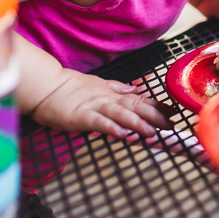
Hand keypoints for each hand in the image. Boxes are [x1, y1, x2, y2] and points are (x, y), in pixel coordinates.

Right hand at [31, 69, 173, 137]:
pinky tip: (122, 133)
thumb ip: (117, 88)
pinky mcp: (81, 116)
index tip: (172, 112)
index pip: (138, 100)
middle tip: (170, 125)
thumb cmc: (69, 87)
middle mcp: (107, 99)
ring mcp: (94, 107)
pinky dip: (111, 127)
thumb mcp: (98, 84)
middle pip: (134, 107)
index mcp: (111, 94)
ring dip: (137, 123)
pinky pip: (99, 122)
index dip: (156, 106)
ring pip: (120, 114)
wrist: (46, 86)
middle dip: (154, 116)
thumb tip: (135, 89)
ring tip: (152, 131)